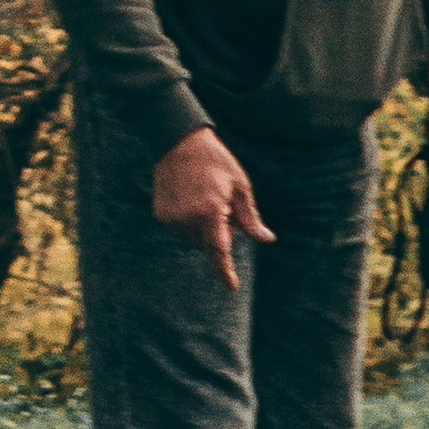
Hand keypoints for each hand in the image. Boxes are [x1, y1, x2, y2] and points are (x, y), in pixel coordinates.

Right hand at [151, 127, 273, 290]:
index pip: (219, 250)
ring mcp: (171, 218)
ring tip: (206, 199)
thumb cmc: (216, 162)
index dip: (225, 271)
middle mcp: (187, 219)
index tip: (232, 286)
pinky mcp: (161, 215)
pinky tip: (192, 199)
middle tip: (224, 206)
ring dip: (205, 229)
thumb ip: (250, 218)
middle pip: (209, 244)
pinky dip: (191, 223)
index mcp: (210, 212)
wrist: (178, 142)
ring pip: (195, 239)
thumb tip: (267, 239)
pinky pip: (181, 231)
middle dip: (220, 234)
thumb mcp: (240, 186)